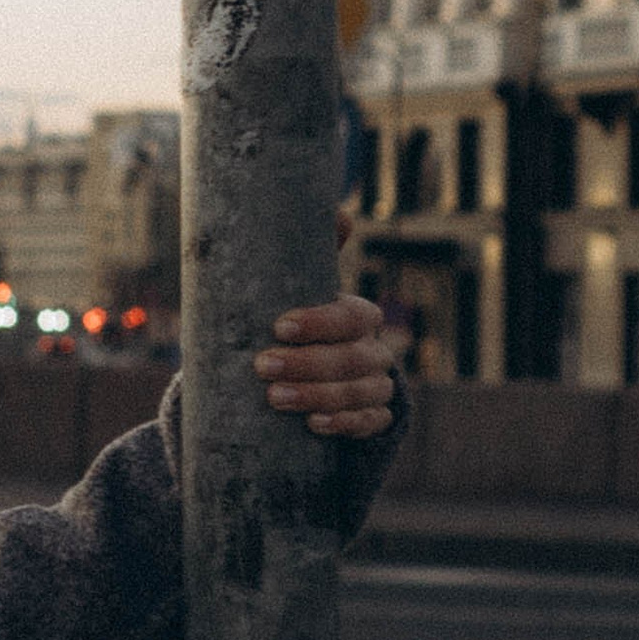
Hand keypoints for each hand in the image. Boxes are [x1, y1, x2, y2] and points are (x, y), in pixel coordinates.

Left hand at [253, 241, 403, 435]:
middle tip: (263, 366)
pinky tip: (315, 425)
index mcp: (354, 316)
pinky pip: (371, 423)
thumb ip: (303, 255)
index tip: (280, 327)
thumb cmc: (286, 328)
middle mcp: (372, 349)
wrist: (292, 380)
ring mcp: (375, 385)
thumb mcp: (288, 292)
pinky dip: (345, 424)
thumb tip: (340, 215)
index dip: (320, 322)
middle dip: (309, 363)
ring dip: (319, 395)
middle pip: (354, 358)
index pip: (351, 316)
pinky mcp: (372, 418)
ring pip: (362, 391)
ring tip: (275, 398)